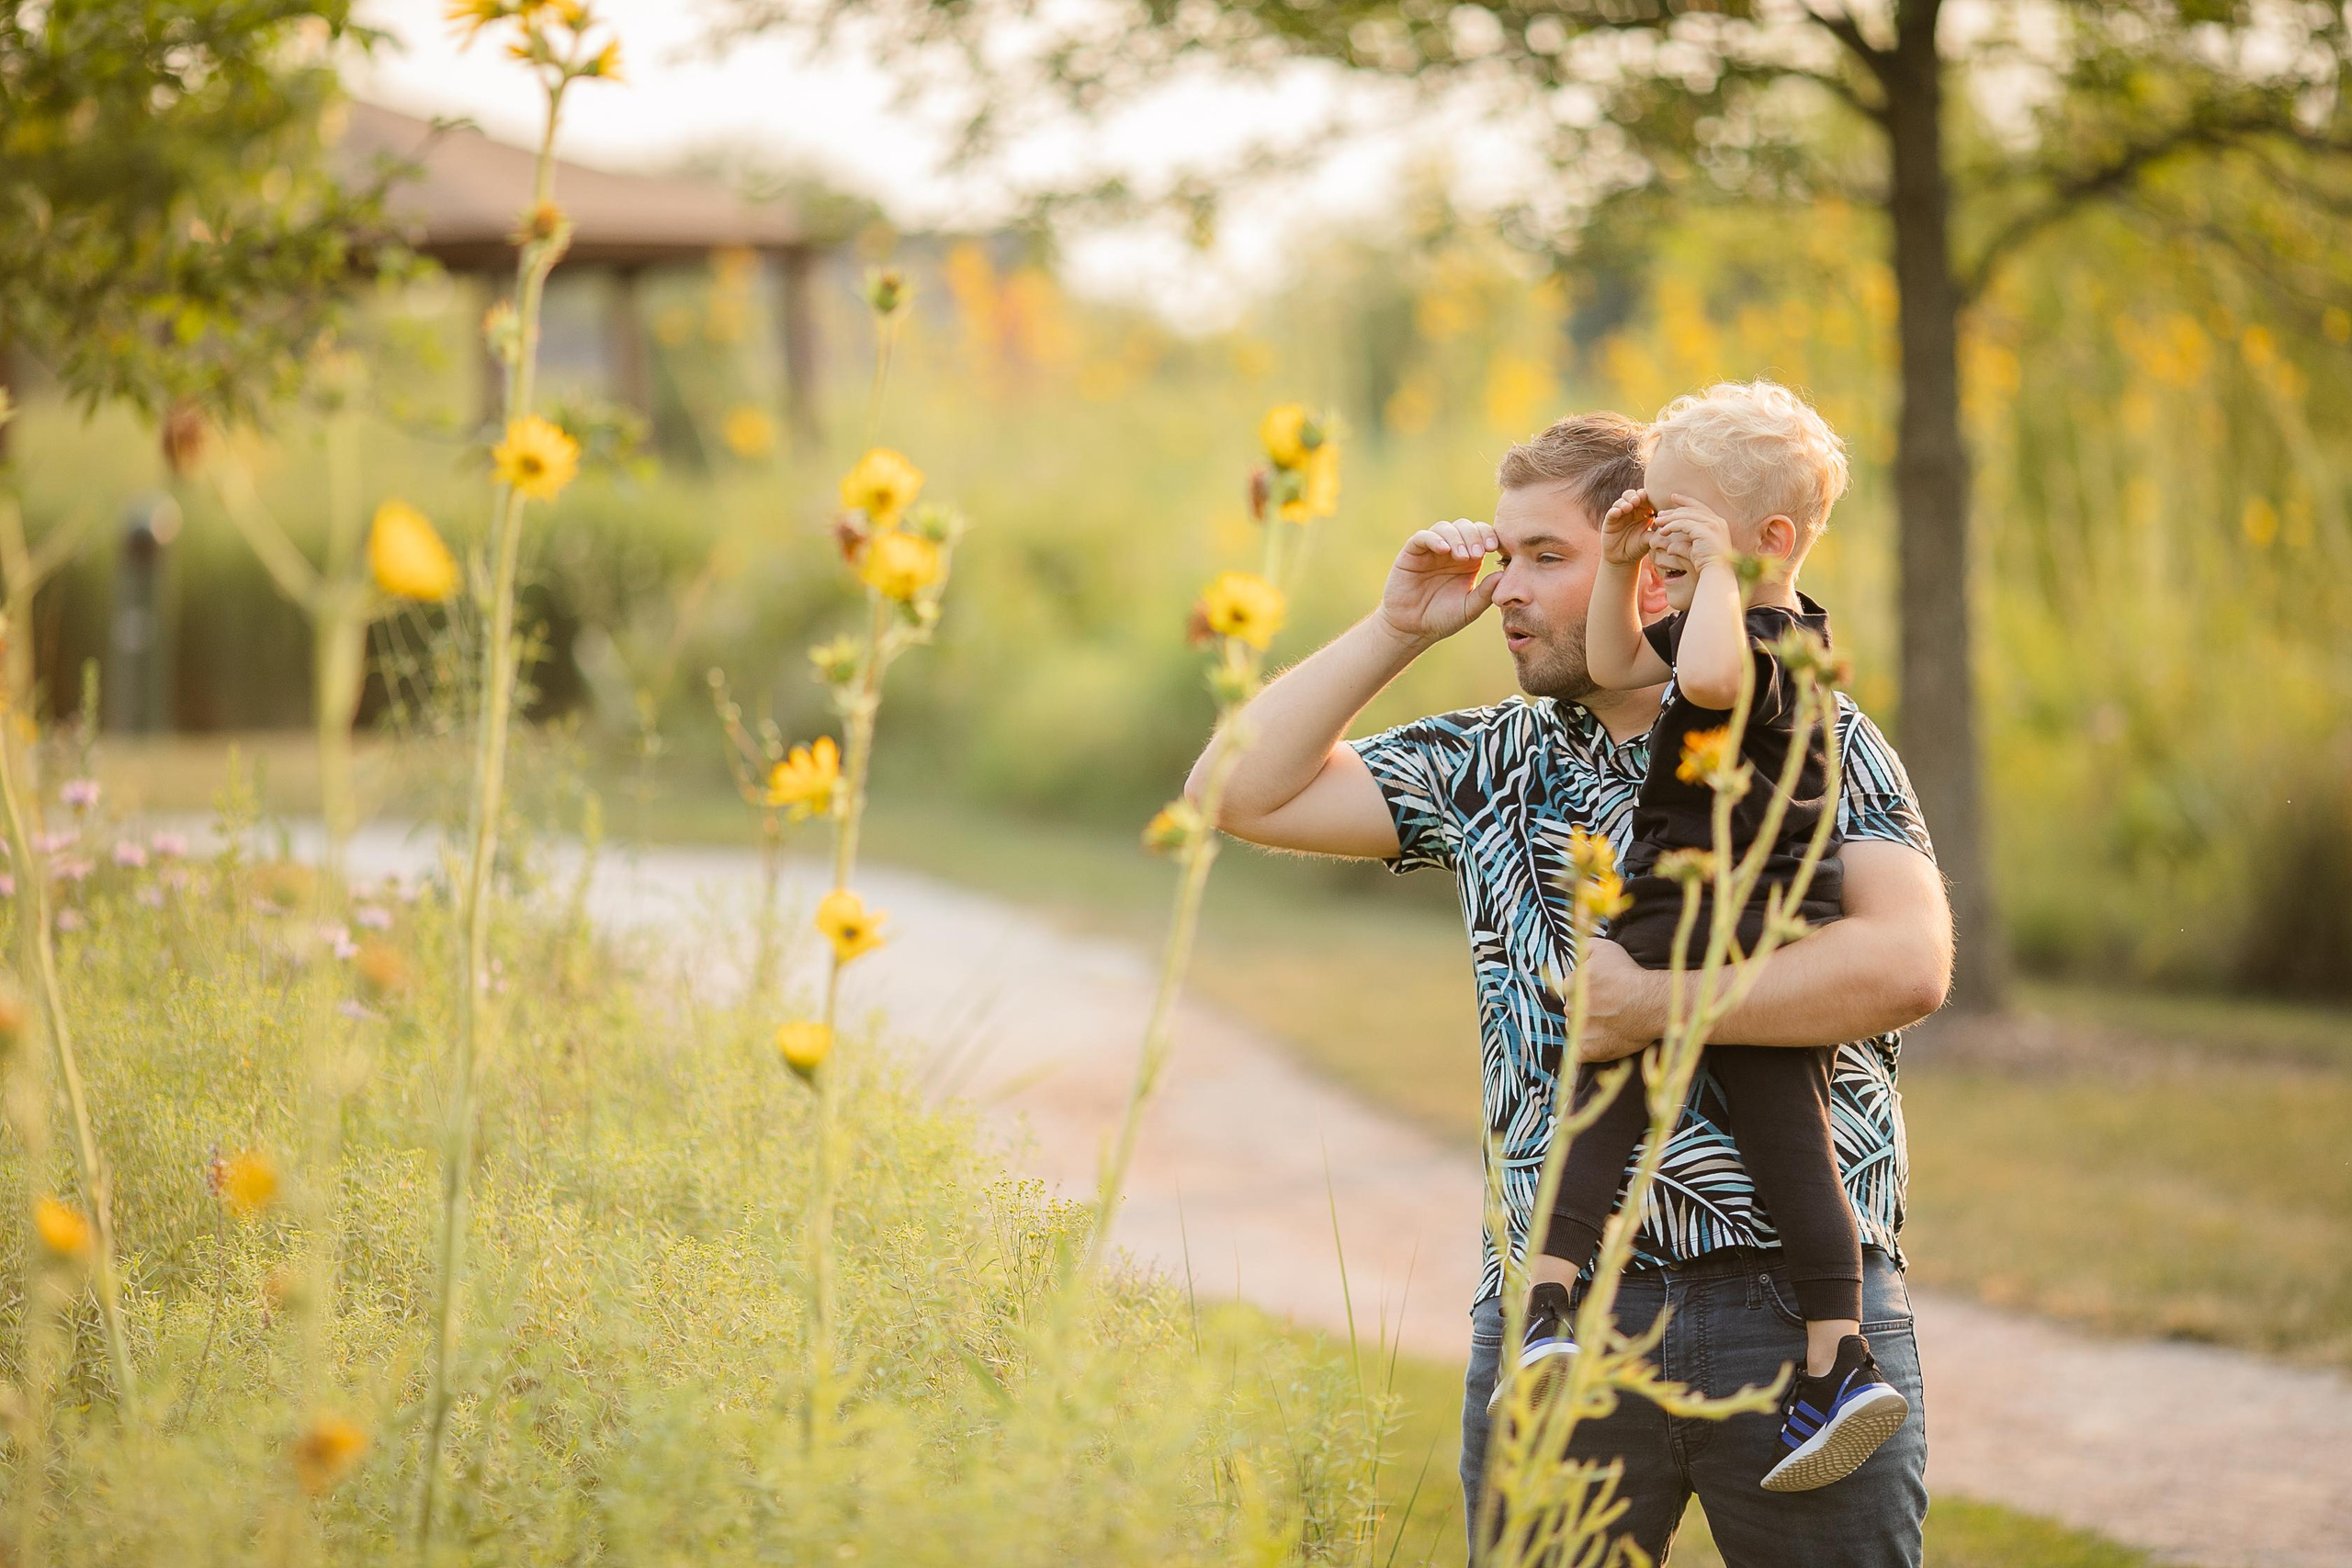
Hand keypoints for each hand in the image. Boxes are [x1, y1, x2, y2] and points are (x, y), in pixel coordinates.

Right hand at [1378, 518, 1499, 644]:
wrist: (1413, 629)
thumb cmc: (1442, 618)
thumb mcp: (1470, 608)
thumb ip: (1486, 592)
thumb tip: (1504, 574)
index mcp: (1469, 560)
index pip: (1482, 535)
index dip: (1489, 535)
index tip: (1494, 547)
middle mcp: (1451, 551)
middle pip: (1465, 527)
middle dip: (1474, 536)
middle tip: (1477, 553)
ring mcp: (1431, 550)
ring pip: (1445, 528)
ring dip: (1457, 538)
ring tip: (1462, 556)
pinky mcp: (1412, 553)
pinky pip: (1422, 537)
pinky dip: (1434, 539)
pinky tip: (1443, 549)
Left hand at [1573, 939, 1666, 1062]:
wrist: (1653, 1003)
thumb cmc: (1631, 974)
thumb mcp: (1606, 948)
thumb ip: (1584, 947)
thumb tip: (1575, 954)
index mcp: (1572, 985)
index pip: (1571, 988)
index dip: (1587, 990)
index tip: (1603, 992)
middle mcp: (1572, 1007)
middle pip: (1573, 1009)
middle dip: (1587, 1008)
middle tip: (1609, 1009)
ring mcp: (1579, 1030)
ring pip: (1576, 1029)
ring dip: (1587, 1027)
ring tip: (1611, 1024)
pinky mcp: (1587, 1050)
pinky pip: (1579, 1053)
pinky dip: (1588, 1050)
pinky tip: (1602, 1042)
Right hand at [1600, 488, 1655, 566]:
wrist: (1622, 559)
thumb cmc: (1638, 548)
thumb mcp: (1649, 540)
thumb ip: (1657, 533)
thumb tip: (1670, 529)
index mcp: (1643, 512)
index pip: (1644, 499)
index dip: (1646, 496)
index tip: (1648, 497)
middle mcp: (1631, 511)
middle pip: (1632, 496)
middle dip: (1634, 496)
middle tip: (1638, 499)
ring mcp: (1620, 515)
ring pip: (1621, 501)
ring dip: (1625, 501)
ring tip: (1629, 506)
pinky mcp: (1610, 521)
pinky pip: (1611, 512)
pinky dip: (1614, 510)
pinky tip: (1618, 512)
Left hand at [1650, 494, 1735, 572]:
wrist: (1716, 573)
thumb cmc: (1705, 566)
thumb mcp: (1694, 552)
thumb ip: (1683, 546)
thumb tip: (1669, 548)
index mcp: (1718, 523)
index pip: (1700, 506)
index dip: (1686, 500)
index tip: (1672, 497)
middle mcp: (1717, 521)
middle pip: (1692, 509)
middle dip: (1674, 510)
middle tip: (1660, 514)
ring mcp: (1712, 525)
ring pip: (1686, 516)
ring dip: (1670, 518)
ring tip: (1657, 522)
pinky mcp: (1704, 530)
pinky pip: (1683, 524)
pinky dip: (1671, 526)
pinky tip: (1662, 531)